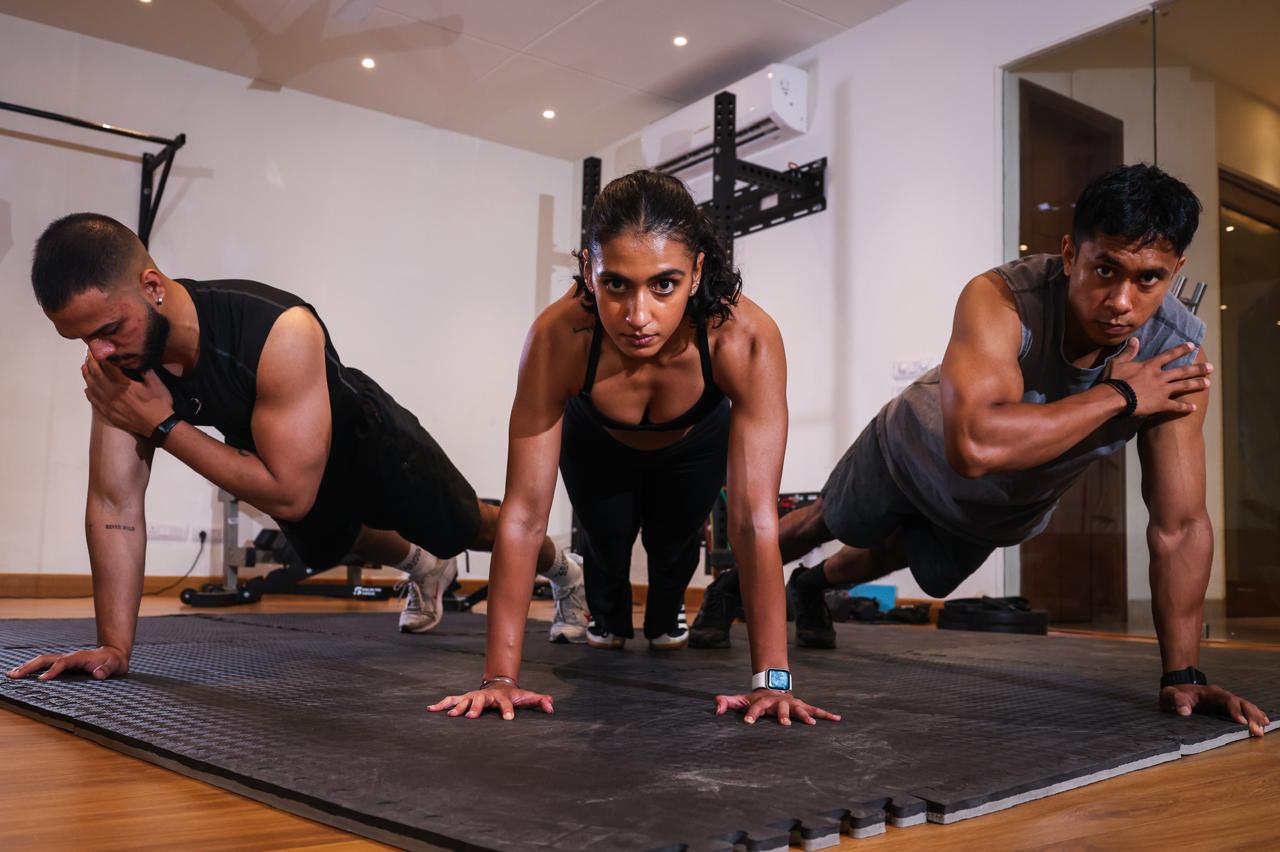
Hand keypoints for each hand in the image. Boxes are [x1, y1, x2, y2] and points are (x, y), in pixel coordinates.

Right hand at [6, 645, 129, 680]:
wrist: (113, 655)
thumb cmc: (114, 662)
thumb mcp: (115, 665)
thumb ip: (107, 669)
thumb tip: (98, 675)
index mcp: (80, 657)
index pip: (63, 663)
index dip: (53, 670)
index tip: (42, 680)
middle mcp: (69, 657)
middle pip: (46, 659)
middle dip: (30, 667)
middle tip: (14, 675)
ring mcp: (64, 661)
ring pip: (42, 661)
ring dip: (27, 667)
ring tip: (11, 674)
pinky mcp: (63, 665)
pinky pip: (44, 666)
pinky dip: (32, 669)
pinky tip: (21, 674)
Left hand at [82, 355, 173, 436]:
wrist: (159, 427)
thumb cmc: (160, 404)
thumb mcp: (157, 384)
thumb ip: (145, 370)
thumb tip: (135, 358)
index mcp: (124, 385)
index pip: (108, 367)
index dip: (102, 356)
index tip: (98, 348)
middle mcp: (113, 394)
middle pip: (96, 376)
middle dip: (91, 363)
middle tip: (89, 354)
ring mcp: (109, 405)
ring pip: (92, 388)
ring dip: (86, 376)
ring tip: (84, 367)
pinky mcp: (109, 414)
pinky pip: (95, 402)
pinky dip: (89, 394)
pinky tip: (87, 389)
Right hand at [427, 683, 554, 720]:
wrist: (500, 683)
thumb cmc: (514, 695)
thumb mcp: (528, 697)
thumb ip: (540, 701)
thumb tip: (552, 707)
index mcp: (502, 698)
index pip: (506, 704)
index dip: (508, 711)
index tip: (508, 720)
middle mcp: (487, 696)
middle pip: (481, 701)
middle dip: (476, 708)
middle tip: (472, 718)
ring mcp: (474, 696)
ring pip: (464, 700)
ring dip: (458, 707)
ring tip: (451, 715)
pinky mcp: (464, 698)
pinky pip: (451, 699)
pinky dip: (441, 704)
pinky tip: (430, 709)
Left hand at [714, 689, 841, 725]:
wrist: (772, 686)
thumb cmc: (754, 699)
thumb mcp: (740, 699)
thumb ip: (726, 702)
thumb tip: (716, 709)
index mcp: (762, 701)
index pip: (755, 707)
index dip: (750, 713)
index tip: (747, 722)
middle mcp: (778, 702)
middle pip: (780, 708)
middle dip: (782, 715)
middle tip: (785, 724)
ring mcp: (791, 703)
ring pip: (799, 708)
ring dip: (805, 715)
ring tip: (812, 723)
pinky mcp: (802, 706)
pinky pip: (815, 709)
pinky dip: (826, 714)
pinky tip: (837, 718)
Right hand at [1105, 339, 1211, 416]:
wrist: (1113, 398)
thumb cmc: (1114, 380)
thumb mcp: (1118, 362)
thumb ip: (1129, 351)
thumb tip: (1135, 339)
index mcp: (1150, 366)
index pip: (1169, 355)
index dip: (1181, 350)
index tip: (1193, 346)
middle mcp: (1160, 376)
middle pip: (1183, 371)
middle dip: (1198, 369)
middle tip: (1210, 367)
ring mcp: (1162, 391)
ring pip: (1184, 386)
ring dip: (1197, 384)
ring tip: (1208, 383)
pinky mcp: (1160, 404)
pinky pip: (1175, 406)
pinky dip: (1185, 407)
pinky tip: (1194, 408)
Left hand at [1161, 683, 1270, 736]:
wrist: (1178, 689)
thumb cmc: (1174, 693)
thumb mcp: (1169, 694)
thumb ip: (1176, 700)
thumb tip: (1184, 712)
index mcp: (1211, 693)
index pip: (1227, 700)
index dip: (1235, 710)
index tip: (1242, 722)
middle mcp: (1222, 697)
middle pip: (1241, 703)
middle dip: (1251, 716)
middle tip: (1258, 731)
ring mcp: (1227, 703)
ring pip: (1246, 707)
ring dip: (1256, 718)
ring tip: (1263, 730)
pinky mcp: (1227, 710)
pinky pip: (1245, 711)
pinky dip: (1255, 716)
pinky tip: (1265, 723)